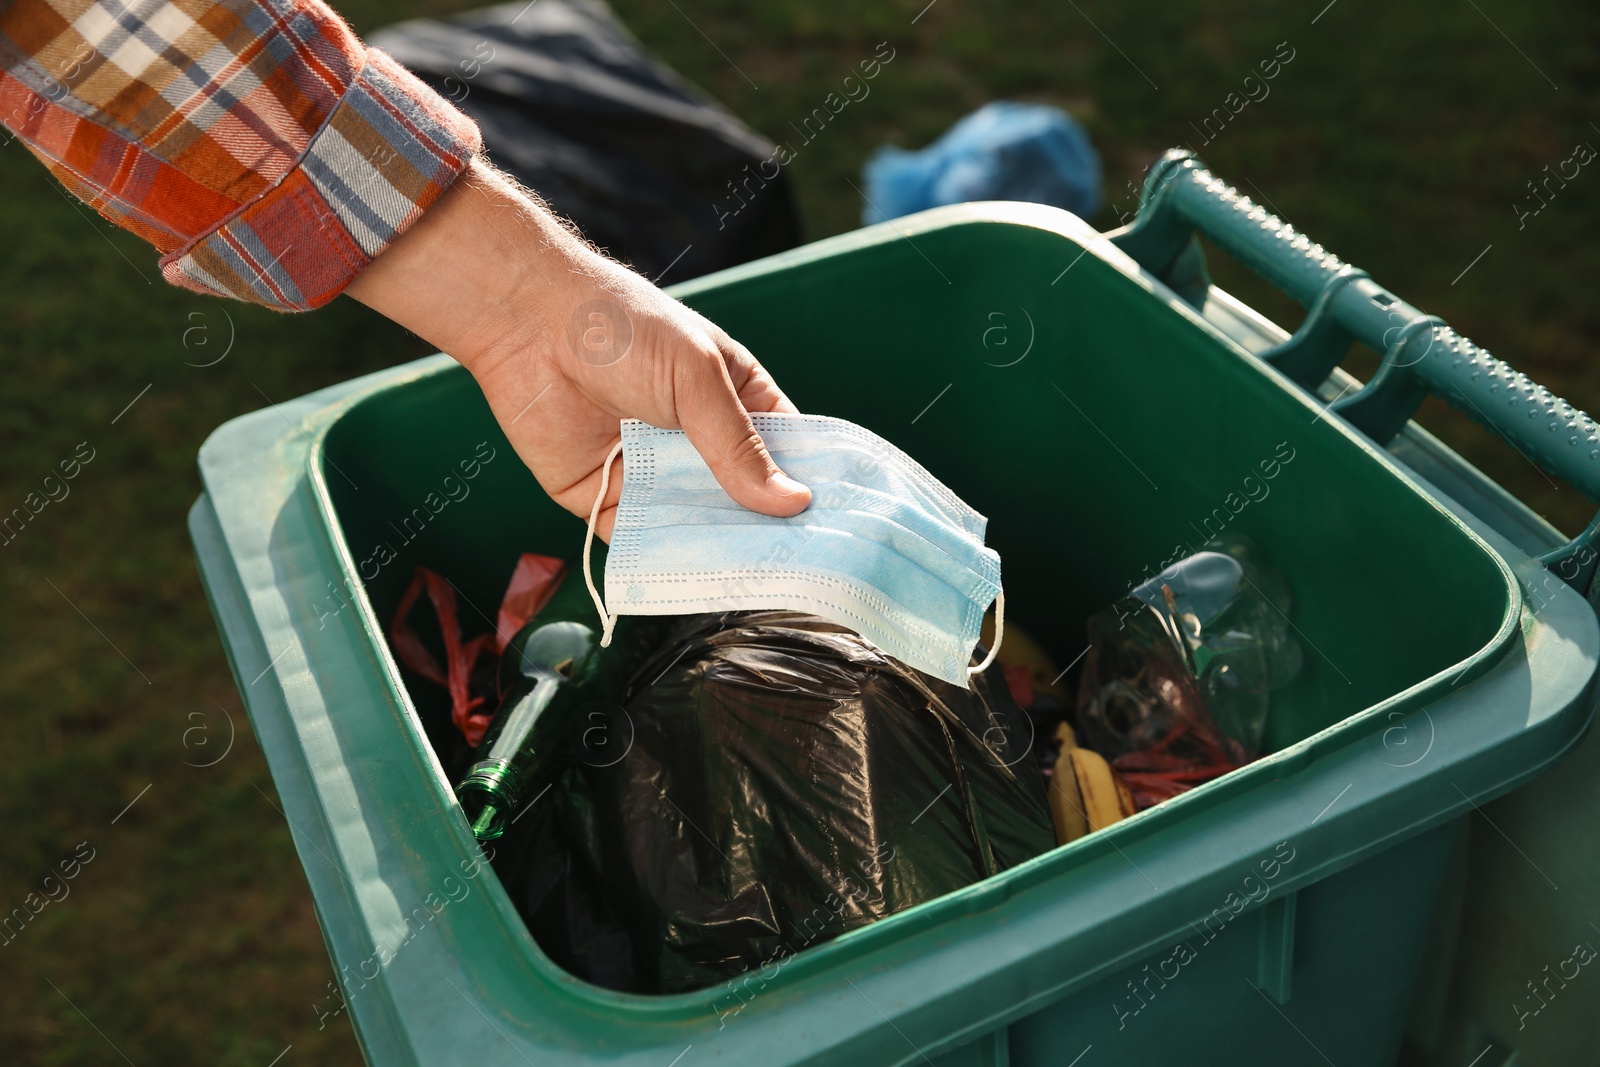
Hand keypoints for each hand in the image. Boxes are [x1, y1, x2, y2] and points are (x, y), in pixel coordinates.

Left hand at [345, 158, 811, 539]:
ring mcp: (654, 476)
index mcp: (735, 402)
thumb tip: (793, 502)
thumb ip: (738, 445)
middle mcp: (698, 444)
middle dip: (767, 533)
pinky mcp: (607, 502)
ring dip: (721, 554)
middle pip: (744, 502)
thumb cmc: (622, 329)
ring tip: (758, 586)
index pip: (785, 455)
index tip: (837, 530)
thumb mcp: (697, 379)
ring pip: (698, 529)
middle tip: (803, 572)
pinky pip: (644, 543)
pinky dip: (666, 562)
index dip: (809, 489)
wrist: (528, 326)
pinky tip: (694, 582)